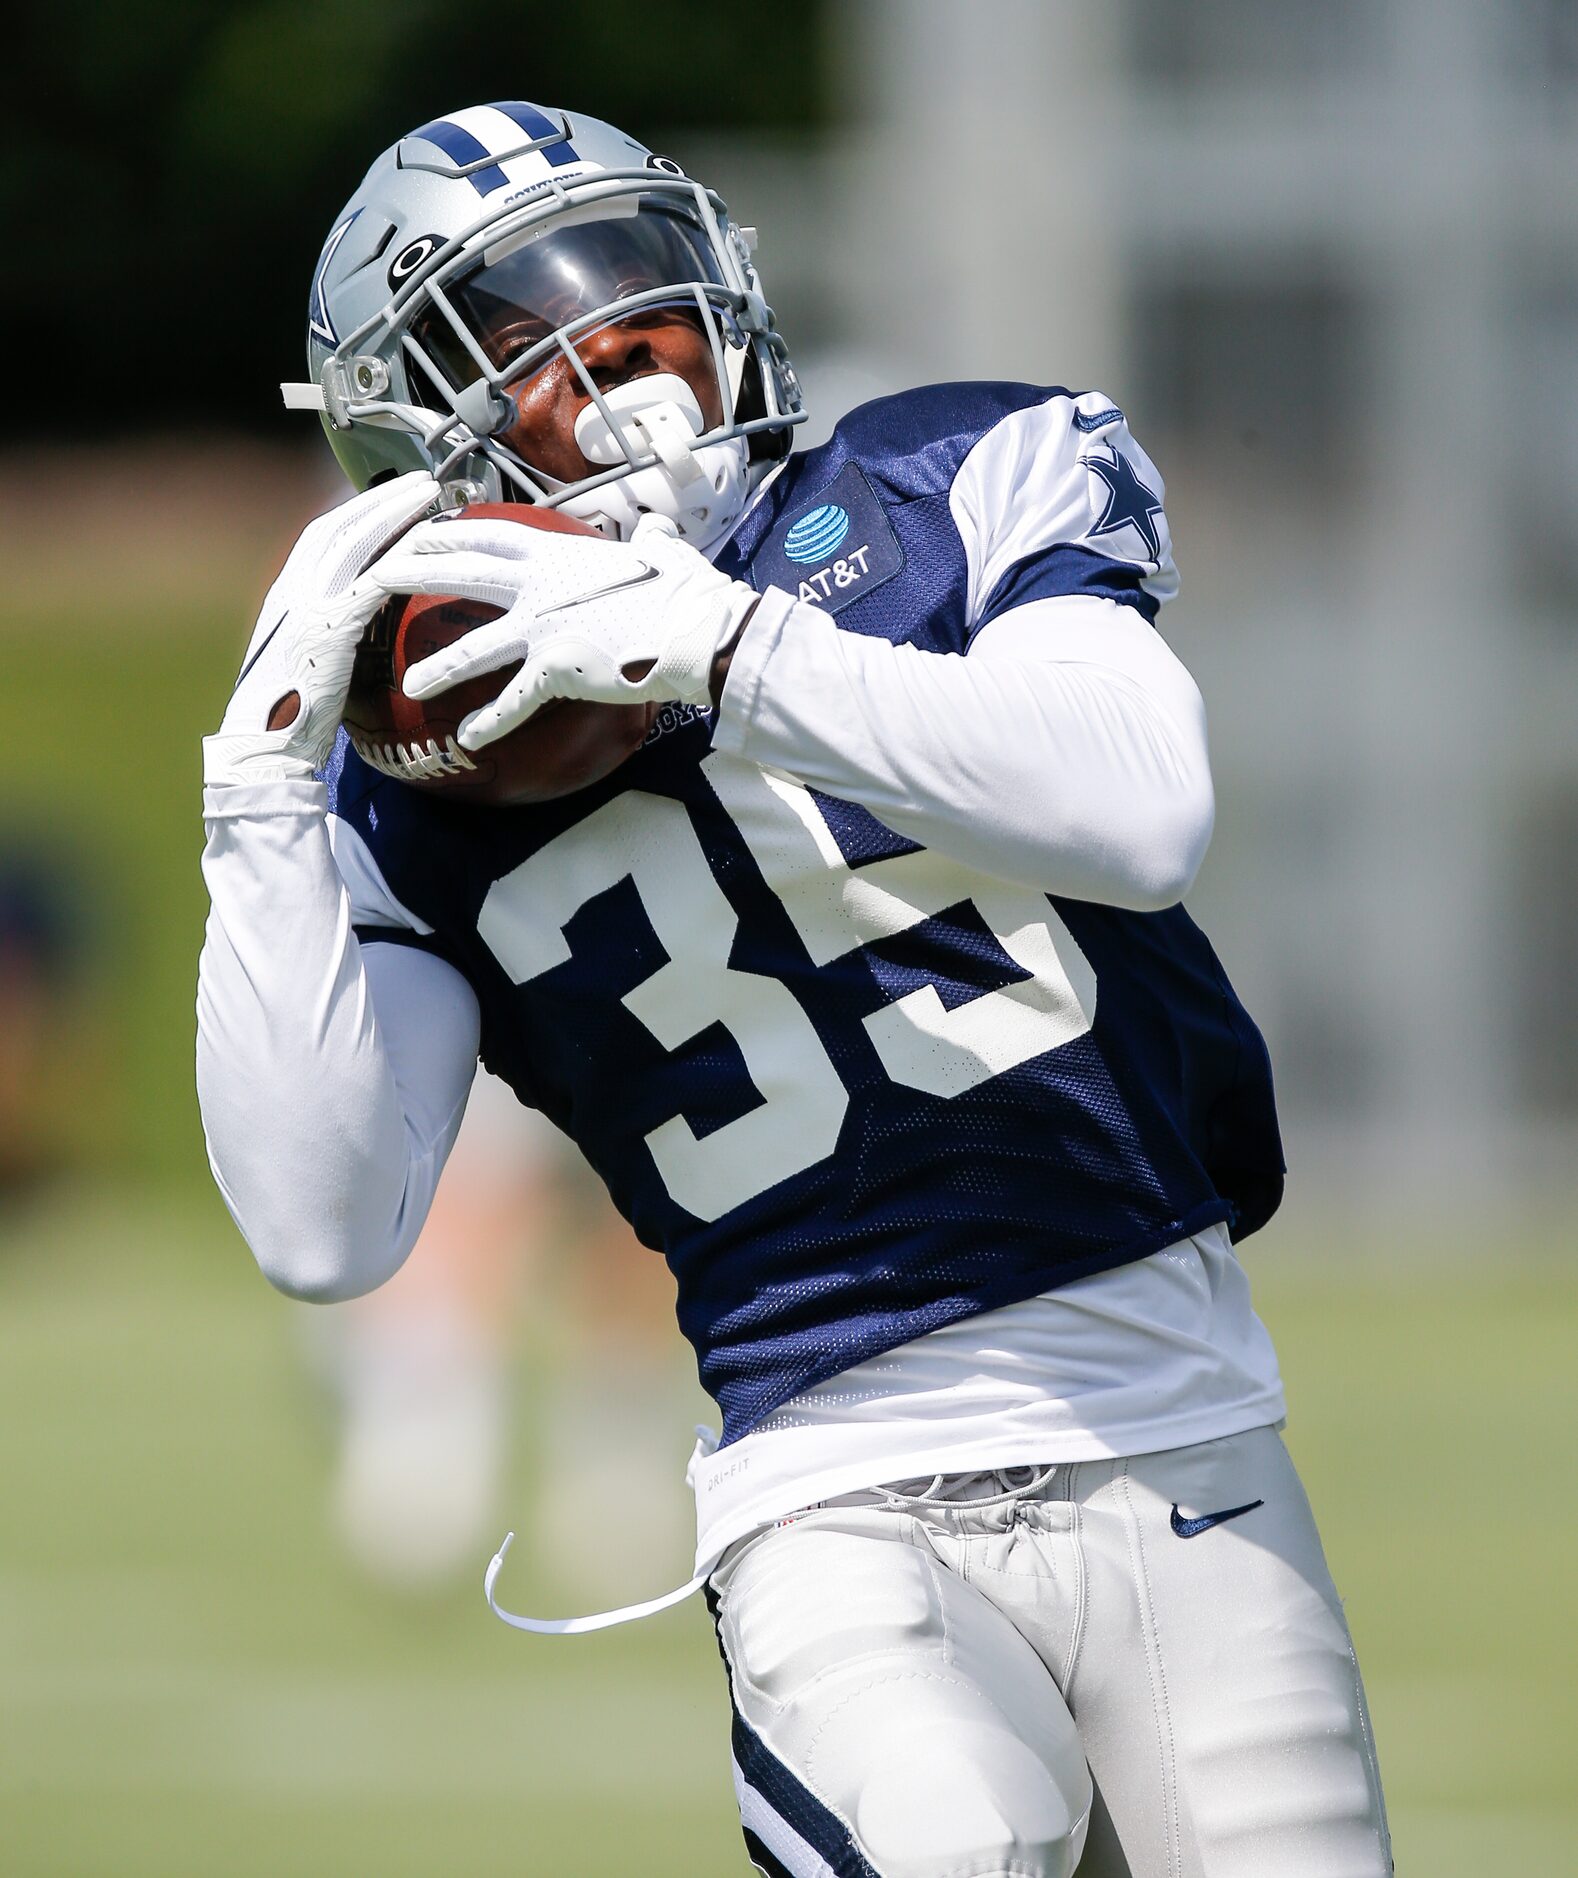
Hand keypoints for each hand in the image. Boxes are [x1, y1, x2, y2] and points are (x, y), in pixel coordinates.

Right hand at [204, 471, 439, 784]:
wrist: (263, 748)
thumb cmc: (290, 718)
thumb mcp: (309, 662)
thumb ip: (330, 634)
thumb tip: (364, 629)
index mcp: (287, 594)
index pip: (324, 535)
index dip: (360, 510)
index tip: (391, 497)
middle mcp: (293, 590)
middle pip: (341, 525)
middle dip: (382, 498)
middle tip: (421, 482)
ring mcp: (308, 607)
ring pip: (355, 543)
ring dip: (395, 514)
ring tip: (429, 496)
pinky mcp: (329, 630)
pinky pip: (369, 584)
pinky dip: (396, 561)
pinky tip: (424, 548)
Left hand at [372, 512, 759, 750]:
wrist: (697, 630)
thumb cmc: (687, 594)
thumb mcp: (666, 554)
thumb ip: (651, 542)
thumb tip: (656, 532)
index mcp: (560, 554)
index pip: (490, 535)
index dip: (451, 532)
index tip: (420, 530)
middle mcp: (542, 586)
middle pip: (462, 574)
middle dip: (414, 572)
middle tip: (378, 578)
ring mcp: (544, 627)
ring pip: (474, 647)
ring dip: (437, 667)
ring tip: (406, 682)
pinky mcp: (556, 668)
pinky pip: (514, 701)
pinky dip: (489, 722)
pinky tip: (466, 739)